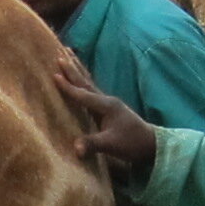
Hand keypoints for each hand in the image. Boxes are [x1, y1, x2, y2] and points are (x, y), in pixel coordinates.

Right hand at [52, 52, 159, 182]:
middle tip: (59, 56)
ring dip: (78, 72)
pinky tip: (80, 81)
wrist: (150, 144)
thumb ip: (93, 144)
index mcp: (106, 106)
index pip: (83, 94)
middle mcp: (107, 100)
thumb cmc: (131, 143)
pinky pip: (92, 91)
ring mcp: (108, 103)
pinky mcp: (109, 109)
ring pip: (89, 84)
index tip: (55, 75)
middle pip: (86, 82)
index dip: (68, 87)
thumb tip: (75, 149)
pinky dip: (83, 83)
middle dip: (72, 70)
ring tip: (69, 58)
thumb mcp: (111, 145)